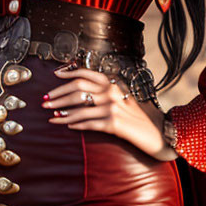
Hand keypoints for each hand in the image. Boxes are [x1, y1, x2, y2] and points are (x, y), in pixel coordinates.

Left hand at [43, 65, 178, 161]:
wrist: (160, 132)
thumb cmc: (142, 116)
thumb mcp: (127, 97)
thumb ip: (109, 91)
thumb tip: (85, 92)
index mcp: (114, 82)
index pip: (87, 73)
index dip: (68, 74)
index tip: (55, 76)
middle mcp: (112, 92)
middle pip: (77, 88)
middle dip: (58, 94)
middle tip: (45, 101)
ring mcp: (113, 107)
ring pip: (79, 108)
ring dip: (62, 111)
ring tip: (51, 115)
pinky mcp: (113, 124)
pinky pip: (88, 123)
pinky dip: (74, 124)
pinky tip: (66, 125)